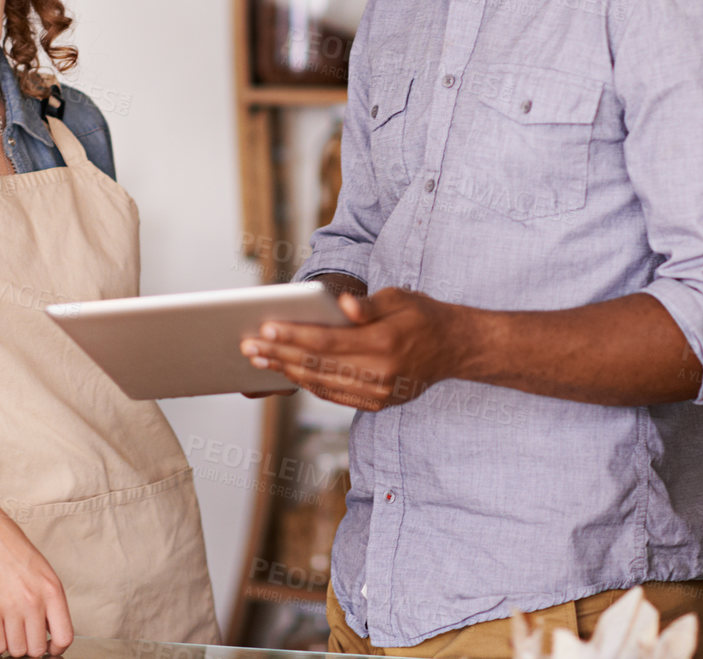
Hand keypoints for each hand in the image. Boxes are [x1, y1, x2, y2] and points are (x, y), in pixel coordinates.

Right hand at [0, 496, 71, 655]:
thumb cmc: (13, 550)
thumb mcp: (43, 572)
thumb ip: (49, 601)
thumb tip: (50, 632)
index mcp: (53, 590)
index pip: (65, 637)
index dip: (56, 649)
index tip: (48, 648)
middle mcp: (34, 600)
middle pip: (37, 650)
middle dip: (29, 647)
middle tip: (23, 637)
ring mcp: (11, 607)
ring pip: (16, 651)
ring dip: (11, 646)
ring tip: (8, 632)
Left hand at [240, 288, 472, 409]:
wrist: (455, 348)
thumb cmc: (423, 315)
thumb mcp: (401, 297)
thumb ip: (369, 304)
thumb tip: (342, 304)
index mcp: (385, 343)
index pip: (329, 341)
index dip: (294, 336)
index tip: (265, 328)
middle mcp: (381, 373)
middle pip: (318, 365)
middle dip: (279, 356)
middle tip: (248, 347)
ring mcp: (379, 393)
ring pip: (322, 384)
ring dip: (286, 373)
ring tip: (259, 360)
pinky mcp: (377, 403)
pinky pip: (334, 395)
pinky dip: (308, 384)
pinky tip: (288, 372)